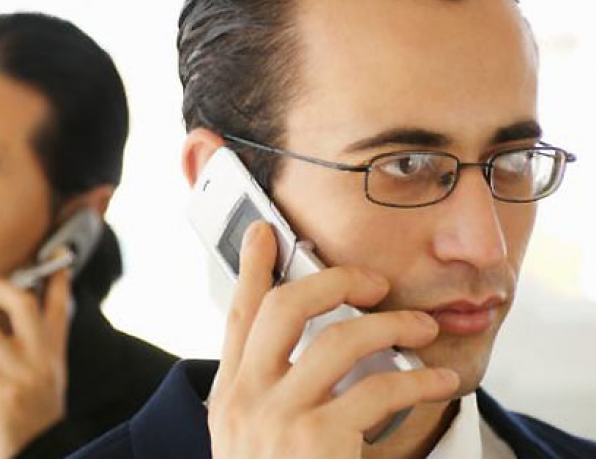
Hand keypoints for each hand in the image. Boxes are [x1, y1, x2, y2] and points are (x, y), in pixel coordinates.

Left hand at [0, 268, 70, 458]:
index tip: (57, 255)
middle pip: (21, 303)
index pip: (60, 305)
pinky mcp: (2, 395)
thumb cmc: (32, 419)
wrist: (41, 455)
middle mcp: (44, 358)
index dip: (57, 278)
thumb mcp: (36, 381)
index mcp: (55, 352)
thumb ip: (7, 354)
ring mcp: (24, 375)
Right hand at [207, 221, 459, 458]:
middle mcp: (246, 399)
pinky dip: (417, 379)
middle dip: (334, 281)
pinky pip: (378, 389)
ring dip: (391, 325)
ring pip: (338, 339)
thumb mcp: (251, 436)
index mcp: (230, 394)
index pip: (238, 315)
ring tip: (421, 327)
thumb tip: (300, 346)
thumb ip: (266, 390)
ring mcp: (278, 420)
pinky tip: (438, 380)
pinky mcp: (319, 442)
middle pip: (286, 308)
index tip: (265, 231)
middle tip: (372, 281)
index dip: (252, 268)